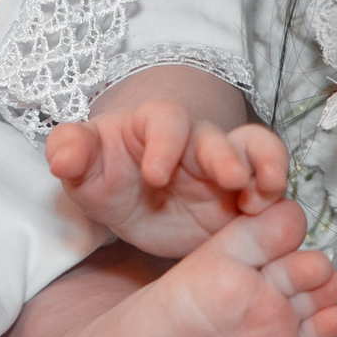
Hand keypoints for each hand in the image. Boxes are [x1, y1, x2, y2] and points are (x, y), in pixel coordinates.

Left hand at [46, 101, 290, 256]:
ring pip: (257, 150)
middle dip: (226, 155)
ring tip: (265, 193)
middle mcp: (197, 140)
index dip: (164, 142)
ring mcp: (226, 165)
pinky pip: (271, 187)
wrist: (137, 203)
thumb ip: (71, 153)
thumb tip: (60, 156)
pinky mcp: (245, 196)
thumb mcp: (84, 170)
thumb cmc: (109, 175)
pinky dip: (276, 198)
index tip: (154, 174)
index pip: (165, 119)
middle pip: (219, 136)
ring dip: (266, 166)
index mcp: (155, 125)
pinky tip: (266, 217)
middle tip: (230, 179)